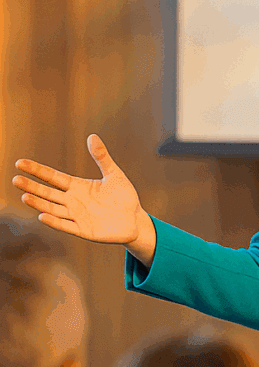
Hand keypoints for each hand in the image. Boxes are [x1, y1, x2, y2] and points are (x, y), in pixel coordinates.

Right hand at [12, 134, 150, 248]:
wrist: (135, 220)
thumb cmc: (124, 196)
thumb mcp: (114, 174)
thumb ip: (102, 157)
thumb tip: (92, 136)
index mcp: (78, 186)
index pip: (53, 177)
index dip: (37, 171)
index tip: (20, 163)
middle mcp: (73, 201)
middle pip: (48, 193)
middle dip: (32, 187)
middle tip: (15, 179)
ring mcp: (77, 216)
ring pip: (53, 209)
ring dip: (39, 203)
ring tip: (25, 196)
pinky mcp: (84, 230)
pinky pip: (66, 225)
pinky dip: (55, 221)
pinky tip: (42, 215)